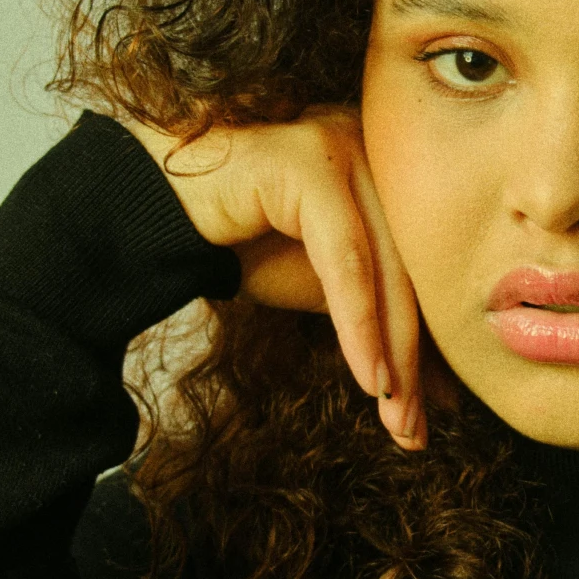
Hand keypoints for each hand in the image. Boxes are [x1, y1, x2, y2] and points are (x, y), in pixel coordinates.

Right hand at [117, 103, 432, 448]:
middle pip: (408, 270)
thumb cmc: (236, 244)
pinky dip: (360, 325)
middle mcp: (373, 150)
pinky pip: (346, 259)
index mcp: (385, 172)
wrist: (144, 215)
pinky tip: (369, 378)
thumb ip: (377, 323)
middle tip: (413, 432)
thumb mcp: (320, 292)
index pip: (418, 269)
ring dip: (393, 353)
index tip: (427, 418)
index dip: (427, 348)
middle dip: (413, 360)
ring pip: (385, 268)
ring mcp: (344, 147)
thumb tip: (435, 392)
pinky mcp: (311, 162)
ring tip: (395, 417)